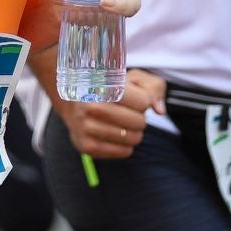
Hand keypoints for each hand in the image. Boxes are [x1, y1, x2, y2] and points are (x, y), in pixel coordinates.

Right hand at [52, 68, 167, 158]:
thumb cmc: (109, 87)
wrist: (71, 100)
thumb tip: (159, 110)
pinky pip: (124, 152)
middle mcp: (92, 106)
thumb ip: (153, 87)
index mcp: (103, 85)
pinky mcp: (86, 146)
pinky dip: (125, 145)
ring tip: (123, 123)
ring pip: (132, 138)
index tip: (133, 97)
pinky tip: (116, 135)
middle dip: (139, 117)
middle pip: (139, 122)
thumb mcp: (131, 77)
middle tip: (127, 112)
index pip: (143, 102)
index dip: (143, 101)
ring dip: (133, 132)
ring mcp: (87, 128)